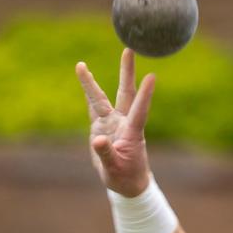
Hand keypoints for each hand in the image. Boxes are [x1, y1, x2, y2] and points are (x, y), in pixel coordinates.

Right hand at [76, 50, 154, 196]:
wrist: (127, 184)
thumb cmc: (125, 178)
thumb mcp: (115, 171)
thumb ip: (106, 154)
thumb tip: (96, 139)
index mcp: (132, 133)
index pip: (139, 110)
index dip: (145, 94)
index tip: (152, 76)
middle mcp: (123, 123)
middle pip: (125, 93)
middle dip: (126, 71)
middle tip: (129, 49)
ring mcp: (112, 124)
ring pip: (102, 98)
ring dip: (91, 82)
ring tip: (81, 64)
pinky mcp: (101, 128)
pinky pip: (93, 108)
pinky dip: (88, 94)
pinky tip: (84, 77)